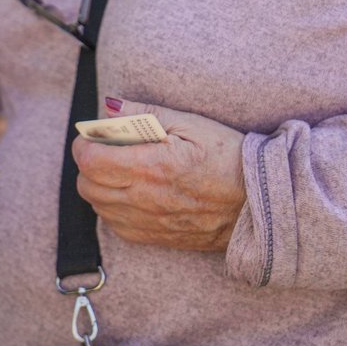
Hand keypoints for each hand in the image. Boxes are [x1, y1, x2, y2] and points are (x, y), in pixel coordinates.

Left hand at [71, 98, 245, 252]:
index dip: (85, 144)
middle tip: (107, 149)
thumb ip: (145, 113)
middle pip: (87, 185)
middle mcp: (144, 200)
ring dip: (100, 186)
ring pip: (98, 207)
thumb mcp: (191, 123)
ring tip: (121, 170)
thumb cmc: (228, 157)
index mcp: (151, 168)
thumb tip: (109, 107)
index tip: (94, 135)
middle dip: (89, 164)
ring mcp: (149, 223)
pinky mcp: (156, 238)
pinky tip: (132, 193)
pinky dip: (114, 208)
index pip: (90, 161)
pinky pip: (116, 226)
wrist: (261, 203)